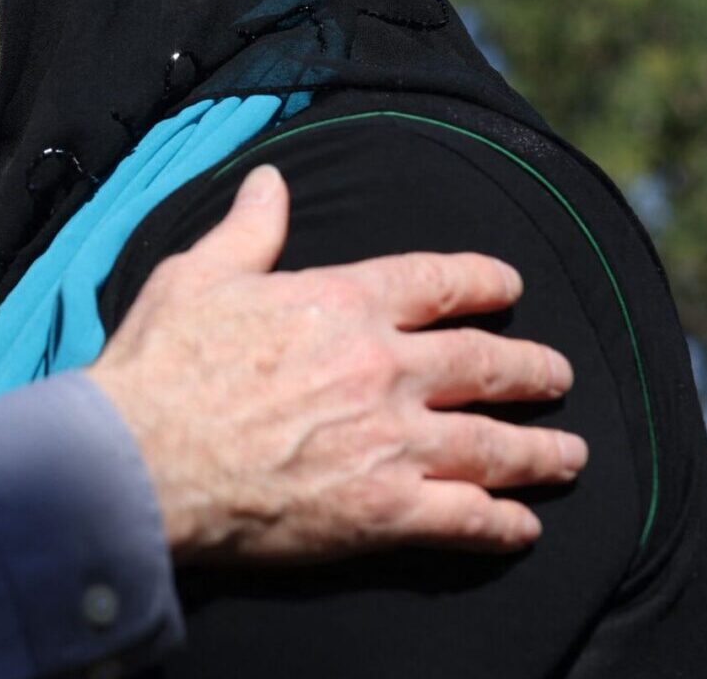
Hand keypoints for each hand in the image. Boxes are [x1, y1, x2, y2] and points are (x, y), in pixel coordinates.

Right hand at [87, 165, 587, 561]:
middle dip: (531, 369)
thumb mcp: (197, 276)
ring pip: (494, 443)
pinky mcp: (383, 511)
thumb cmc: (159, 365)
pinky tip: (521, 525)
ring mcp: (390, 442)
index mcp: (340, 303)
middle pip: (484, 363)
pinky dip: (502, 523)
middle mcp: (382, 367)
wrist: (139, 457)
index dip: (483, 282)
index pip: (437, 283)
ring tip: (568, 455)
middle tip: (555, 376)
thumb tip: (269, 181)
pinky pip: (467, 517)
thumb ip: (247, 231)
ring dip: (539, 450)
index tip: (509, 288)